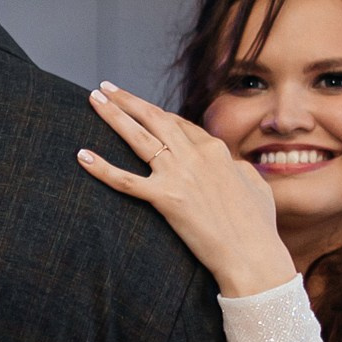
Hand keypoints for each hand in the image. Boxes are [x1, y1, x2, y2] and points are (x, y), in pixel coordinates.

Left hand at [78, 84, 299, 298]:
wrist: (252, 254)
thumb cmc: (258, 226)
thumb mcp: (255, 186)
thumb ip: (239, 170)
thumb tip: (234, 166)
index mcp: (216, 149)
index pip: (179, 123)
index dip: (155, 113)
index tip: (137, 106)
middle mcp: (195, 155)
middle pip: (155, 118)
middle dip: (127, 100)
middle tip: (105, 87)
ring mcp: (179, 174)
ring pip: (138, 137)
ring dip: (113, 116)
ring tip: (94, 100)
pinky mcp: (165, 198)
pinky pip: (126, 181)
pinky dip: (102, 168)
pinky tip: (82, 156)